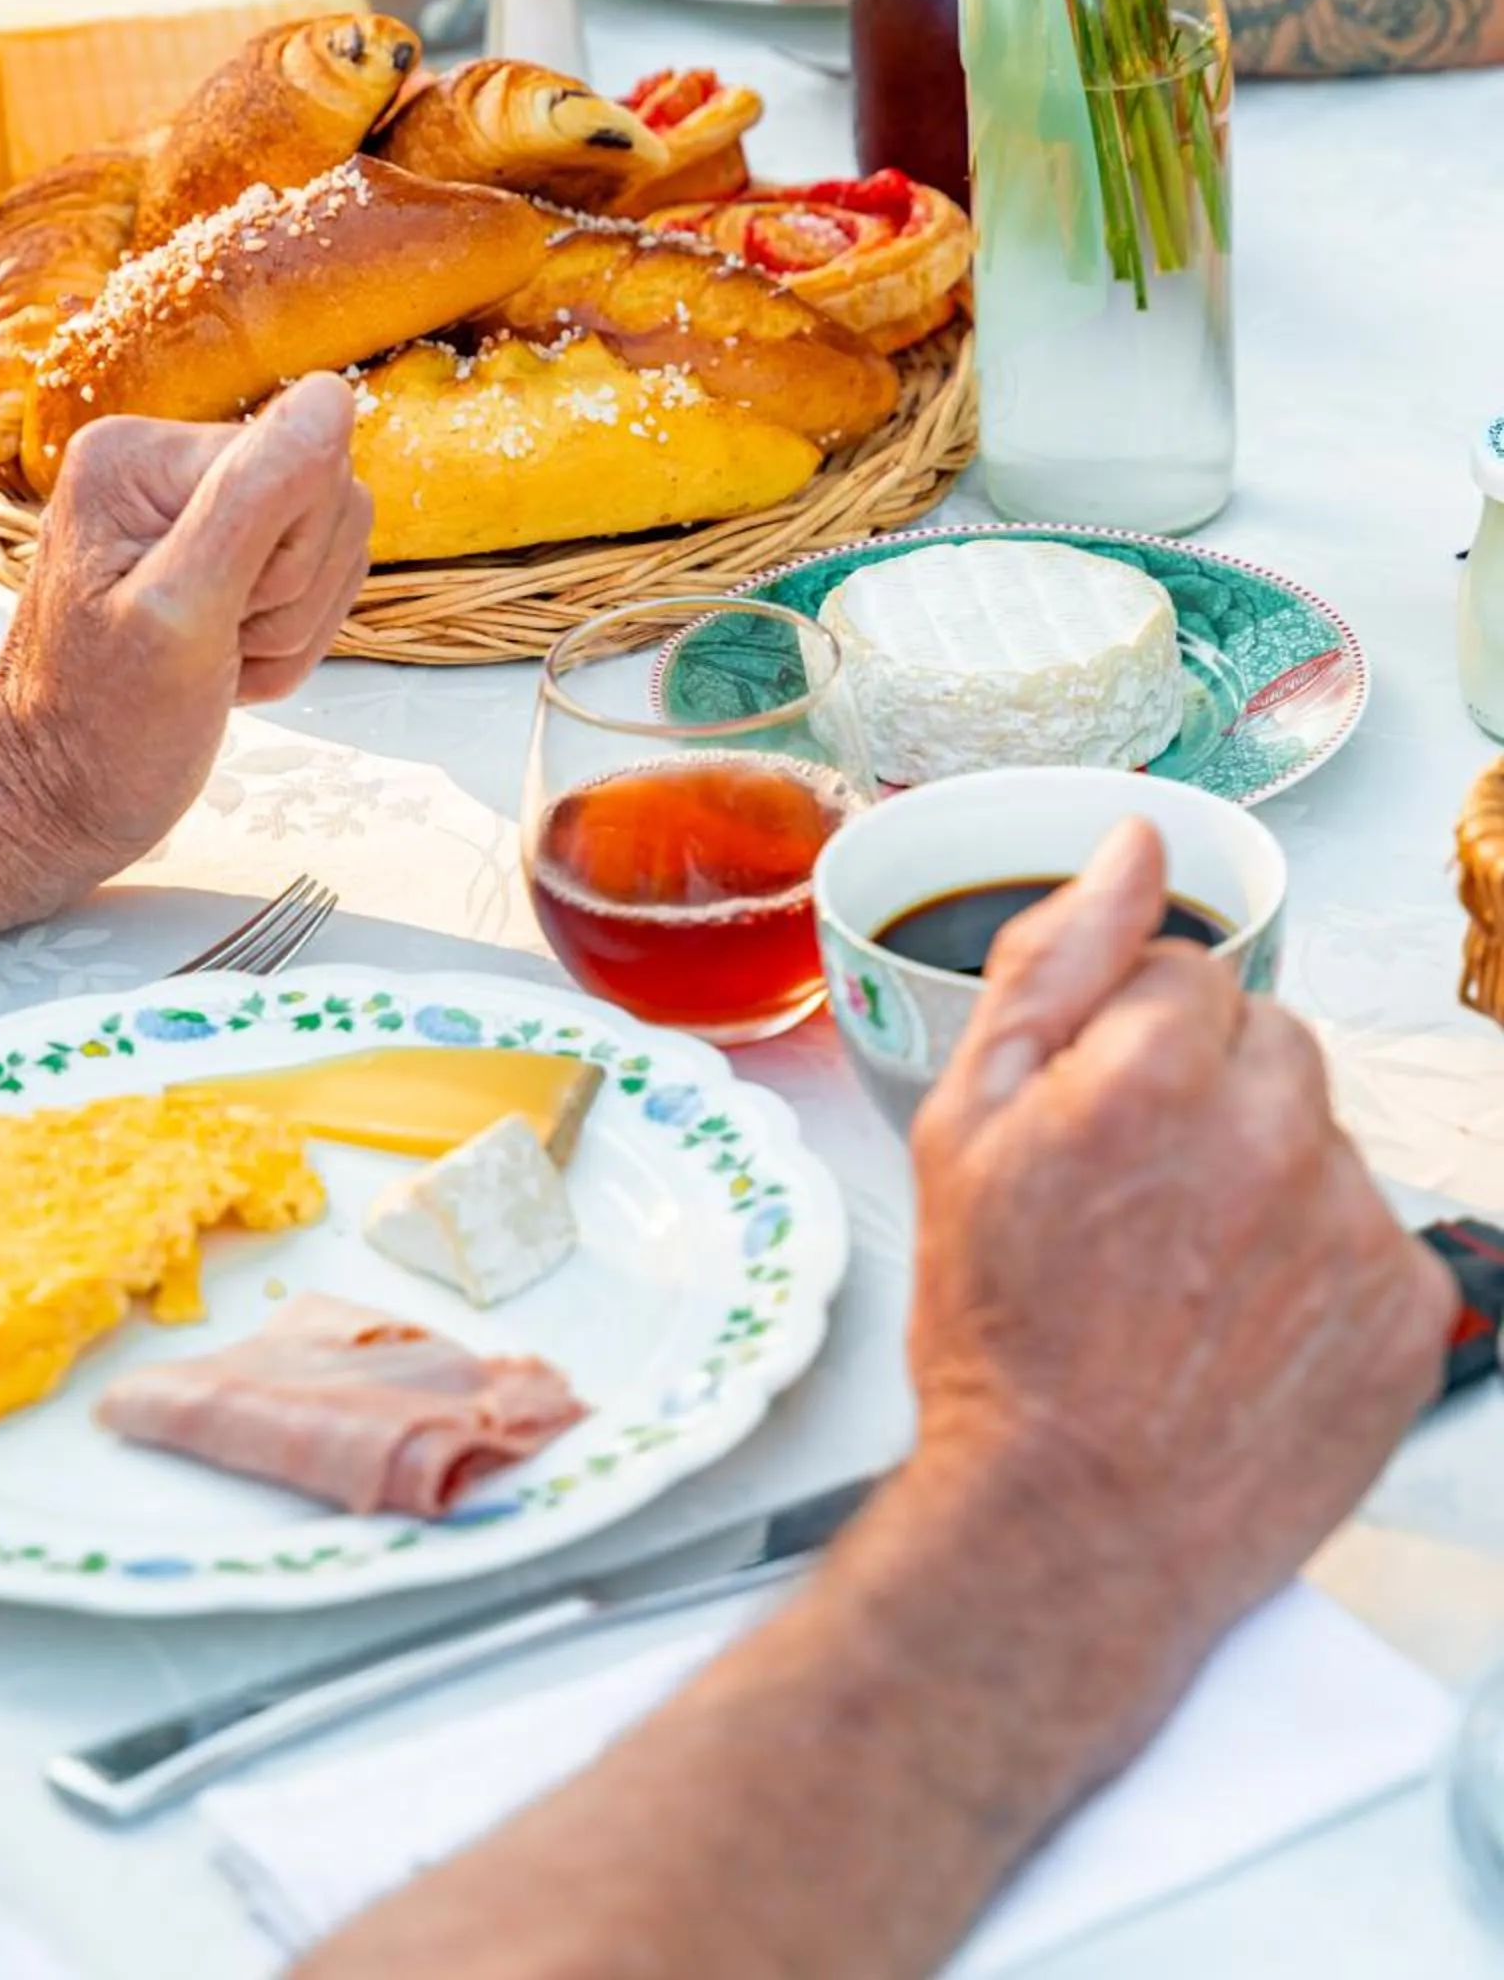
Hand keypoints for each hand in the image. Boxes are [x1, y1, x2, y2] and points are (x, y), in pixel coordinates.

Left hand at [0, 378, 371, 927]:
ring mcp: (193, 509)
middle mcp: (165, 464)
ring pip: (330, 543)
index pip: (304, 462)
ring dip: (291, 625)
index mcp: (140, 453)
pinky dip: (284, 642)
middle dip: (292, 595)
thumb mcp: (183, 612)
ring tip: (216, 660)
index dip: (289, 559)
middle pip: (326, 497)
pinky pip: (313, 579)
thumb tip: (330, 395)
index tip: (220, 618)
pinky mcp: (219, 553)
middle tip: (216, 645)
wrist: (55, 800)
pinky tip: (225, 666)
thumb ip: (257, 497)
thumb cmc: (99, 728)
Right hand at [905, 820, 1454, 1771]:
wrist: (1069, 1529)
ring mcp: (1356, 1227)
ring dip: (1267, 1174)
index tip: (1093, 1128)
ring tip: (1188, 1274)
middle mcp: (1278, 1133)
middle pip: (1268, 1043)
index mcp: (1158, 1069)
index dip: (1123, 1047)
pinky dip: (1320, 1264)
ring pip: (1323, 1135)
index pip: (1184, 973)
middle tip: (1136, 1203)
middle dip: (1208, 1094)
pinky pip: (1373, 1231)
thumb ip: (1055, 960)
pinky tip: (1246, 1322)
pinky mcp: (1409, 1311)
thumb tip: (1132, 846)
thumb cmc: (1003, 1336)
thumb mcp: (965, 1124)